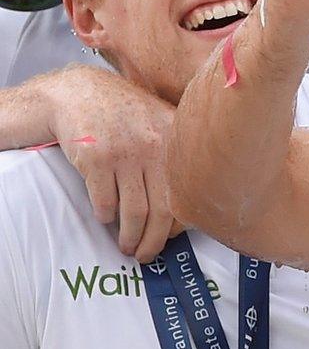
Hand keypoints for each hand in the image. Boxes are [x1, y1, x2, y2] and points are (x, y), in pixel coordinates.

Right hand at [44, 68, 179, 259]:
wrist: (78, 93)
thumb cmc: (124, 113)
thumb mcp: (160, 121)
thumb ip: (177, 152)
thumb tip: (191, 198)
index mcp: (176, 140)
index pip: (186, 195)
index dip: (180, 224)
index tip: (171, 238)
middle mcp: (154, 147)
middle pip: (162, 210)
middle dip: (154, 241)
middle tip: (147, 255)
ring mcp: (124, 154)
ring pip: (133, 212)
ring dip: (129, 236)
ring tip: (126, 246)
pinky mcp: (95, 160)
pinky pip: (104, 201)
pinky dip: (105, 216)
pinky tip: (105, 220)